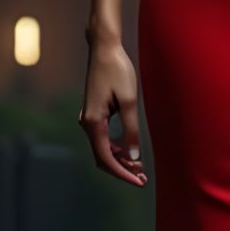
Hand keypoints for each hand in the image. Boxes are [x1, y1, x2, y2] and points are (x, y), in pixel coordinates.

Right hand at [79, 35, 146, 186]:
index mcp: (93, 122)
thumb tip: (134, 156)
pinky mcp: (94, 113)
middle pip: (102, 157)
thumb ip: (131, 130)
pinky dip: (116, 147)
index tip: (139, 182)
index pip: (106, 158)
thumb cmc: (117, 71)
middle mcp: (87, 122)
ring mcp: (89, 118)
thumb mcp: (129, 101)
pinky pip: (103, 138)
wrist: (104, 48)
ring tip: (140, 168)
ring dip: (120, 160)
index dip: (123, 173)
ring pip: (102, 148)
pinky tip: (130, 151)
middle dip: (122, 170)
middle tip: (143, 179)